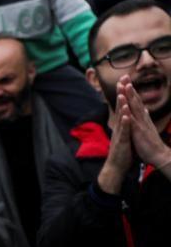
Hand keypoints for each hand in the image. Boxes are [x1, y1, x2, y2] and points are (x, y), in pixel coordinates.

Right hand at [97, 79, 133, 193]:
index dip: (124, 92)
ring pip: (121, 117)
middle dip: (121, 93)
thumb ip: (128, 123)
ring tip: (122, 94)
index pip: (123, 105)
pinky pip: (124, 131)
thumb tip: (130, 114)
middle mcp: (119, 126)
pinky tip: (126, 115)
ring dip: (121, 106)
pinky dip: (124, 123)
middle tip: (122, 80)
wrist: (117, 166)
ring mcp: (119, 133)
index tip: (125, 80)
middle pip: (120, 107)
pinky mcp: (121, 142)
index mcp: (122, 124)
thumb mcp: (127, 134)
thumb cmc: (123, 151)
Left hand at [120, 77, 170, 168]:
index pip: (135, 101)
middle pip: (135, 100)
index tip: (125, 81)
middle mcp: (142, 118)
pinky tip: (126, 106)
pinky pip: (134, 121)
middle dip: (129, 88)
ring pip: (135, 108)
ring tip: (126, 85)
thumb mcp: (146, 127)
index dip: (130, 91)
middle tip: (124, 76)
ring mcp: (142, 124)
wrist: (159, 155)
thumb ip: (144, 117)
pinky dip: (130, 113)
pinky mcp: (140, 131)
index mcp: (142, 117)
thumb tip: (144, 109)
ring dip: (130, 96)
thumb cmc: (150, 143)